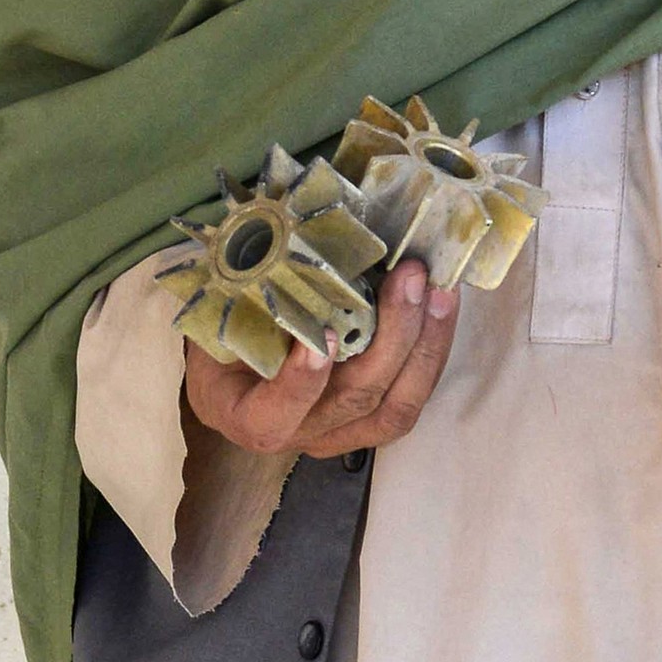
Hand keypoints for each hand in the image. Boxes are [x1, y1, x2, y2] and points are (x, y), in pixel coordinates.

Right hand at [183, 260, 461, 457]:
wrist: (232, 354)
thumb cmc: (224, 326)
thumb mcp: (219, 309)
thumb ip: (251, 291)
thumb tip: (291, 228)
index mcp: (245, 414)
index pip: (272, 417)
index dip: (300, 384)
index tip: (324, 338)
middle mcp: (297, 433)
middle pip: (355, 400)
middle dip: (393, 337)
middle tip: (411, 277)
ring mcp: (339, 433)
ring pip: (395, 408)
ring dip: (425, 345)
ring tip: (440, 292)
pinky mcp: (371, 421)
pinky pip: (410, 397)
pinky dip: (431, 351)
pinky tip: (442, 306)